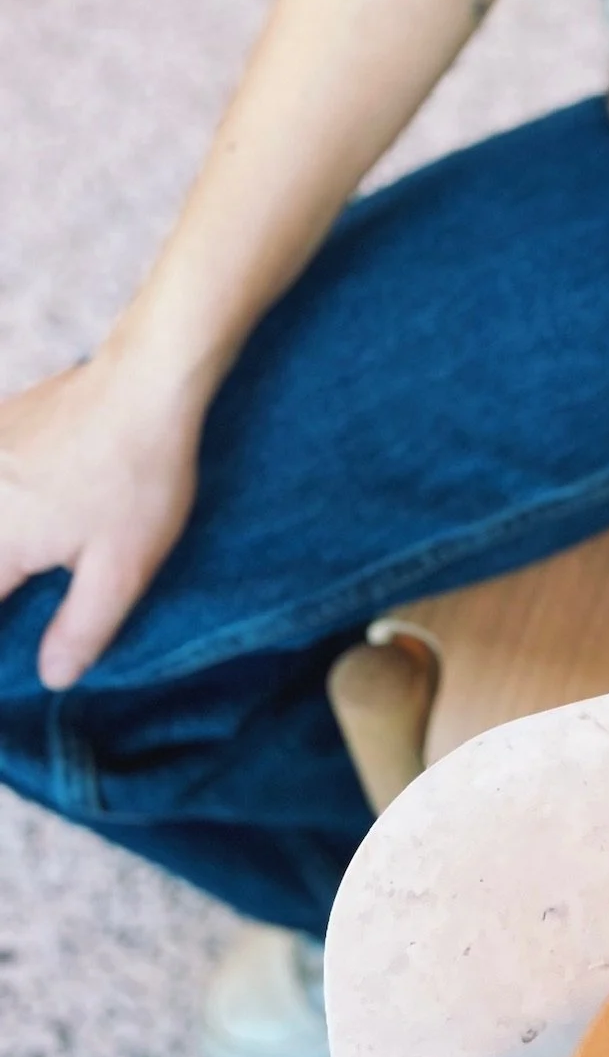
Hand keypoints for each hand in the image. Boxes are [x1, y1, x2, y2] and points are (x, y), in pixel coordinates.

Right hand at [0, 347, 207, 688]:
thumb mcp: (123, 566)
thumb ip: (82, 626)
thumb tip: (53, 675)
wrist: (146, 381)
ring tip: (41, 554)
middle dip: (10, 581)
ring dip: (11, 552)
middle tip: (32, 593)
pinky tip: (42, 503)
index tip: (25, 629)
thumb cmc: (138, 474)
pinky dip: (11, 501)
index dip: (7, 631)